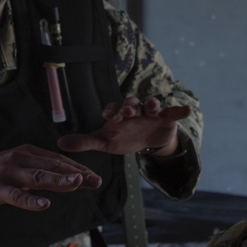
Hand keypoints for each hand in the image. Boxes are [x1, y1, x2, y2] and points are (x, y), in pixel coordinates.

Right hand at [0, 144, 100, 246]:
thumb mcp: (18, 171)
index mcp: (25, 153)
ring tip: (76, 183)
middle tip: (94, 180)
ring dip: (58, 179)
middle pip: (51, 165)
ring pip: (37, 176)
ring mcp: (6, 173)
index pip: (57, 160)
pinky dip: (30, 200)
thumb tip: (68, 179)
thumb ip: (41, 174)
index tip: (94, 178)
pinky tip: (44, 204)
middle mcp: (18, 159)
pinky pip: (15, 195)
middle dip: (74, 173)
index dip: (77, 168)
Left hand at [56, 96, 190, 156]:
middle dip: (130, 106)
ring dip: (151, 104)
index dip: (112, 112)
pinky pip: (173, 112)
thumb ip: (85, 142)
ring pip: (151, 104)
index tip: (108, 117)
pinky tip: (187, 109)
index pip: (113, 110)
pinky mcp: (167, 118)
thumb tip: (59, 143)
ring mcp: (151, 113)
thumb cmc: (123, 138)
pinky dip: (180, 109)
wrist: (147, 141)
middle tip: (127, 111)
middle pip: (131, 103)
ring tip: (152, 107)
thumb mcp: (105, 142)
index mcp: (118, 114)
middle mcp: (134, 110)